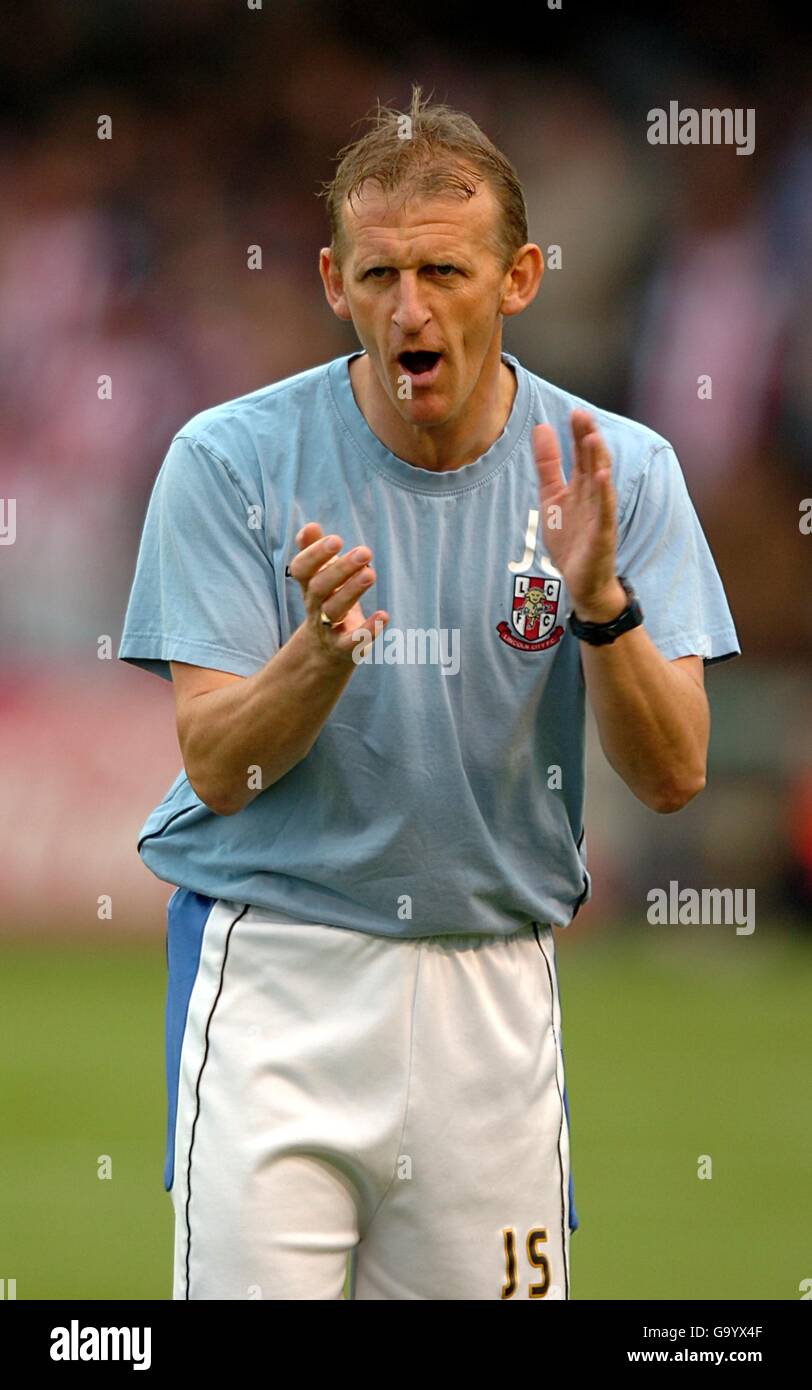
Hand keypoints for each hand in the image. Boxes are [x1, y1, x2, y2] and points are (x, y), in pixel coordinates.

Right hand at [290, 522, 388, 662]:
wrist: (324, 650)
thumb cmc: (327, 601)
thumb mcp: (319, 576)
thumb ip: (313, 551)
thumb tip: (310, 526)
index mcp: (308, 585)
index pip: (301, 569)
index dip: (314, 554)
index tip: (336, 539)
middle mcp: (314, 605)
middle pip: (320, 587)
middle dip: (340, 569)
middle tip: (364, 551)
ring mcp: (328, 628)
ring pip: (334, 610)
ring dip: (352, 591)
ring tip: (371, 573)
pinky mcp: (344, 648)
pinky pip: (352, 641)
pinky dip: (368, 629)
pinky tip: (384, 615)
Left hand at [532, 409, 624, 621]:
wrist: (581, 581)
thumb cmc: (570, 539)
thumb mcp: (551, 497)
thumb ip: (548, 465)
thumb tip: (541, 428)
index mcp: (581, 487)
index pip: (582, 455)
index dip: (578, 435)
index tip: (574, 412)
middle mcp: (593, 496)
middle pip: (592, 462)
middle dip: (588, 439)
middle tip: (582, 415)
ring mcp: (600, 514)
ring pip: (601, 483)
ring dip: (597, 460)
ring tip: (592, 438)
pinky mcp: (602, 534)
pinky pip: (604, 511)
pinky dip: (603, 494)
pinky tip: (601, 477)